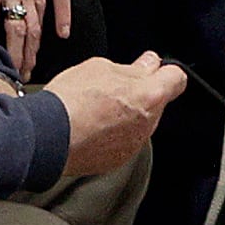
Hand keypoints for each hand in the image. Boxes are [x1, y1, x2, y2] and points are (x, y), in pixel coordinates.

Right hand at [46, 52, 189, 175]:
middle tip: (113, 87)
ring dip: (127, 114)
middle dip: (141, 93)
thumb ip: (133, 67)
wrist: (47, 136)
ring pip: (140, 123)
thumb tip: (147, 65)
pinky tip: (92, 126)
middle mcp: (148, 123)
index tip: (153, 69)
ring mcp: (134, 144)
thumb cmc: (71, 101)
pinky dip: (113, 134)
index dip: (165, 72)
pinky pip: (124, 141)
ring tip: (97, 108)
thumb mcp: (101, 67)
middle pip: (156, 102)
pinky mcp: (118, 159)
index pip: (177, 79)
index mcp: (150, 95)